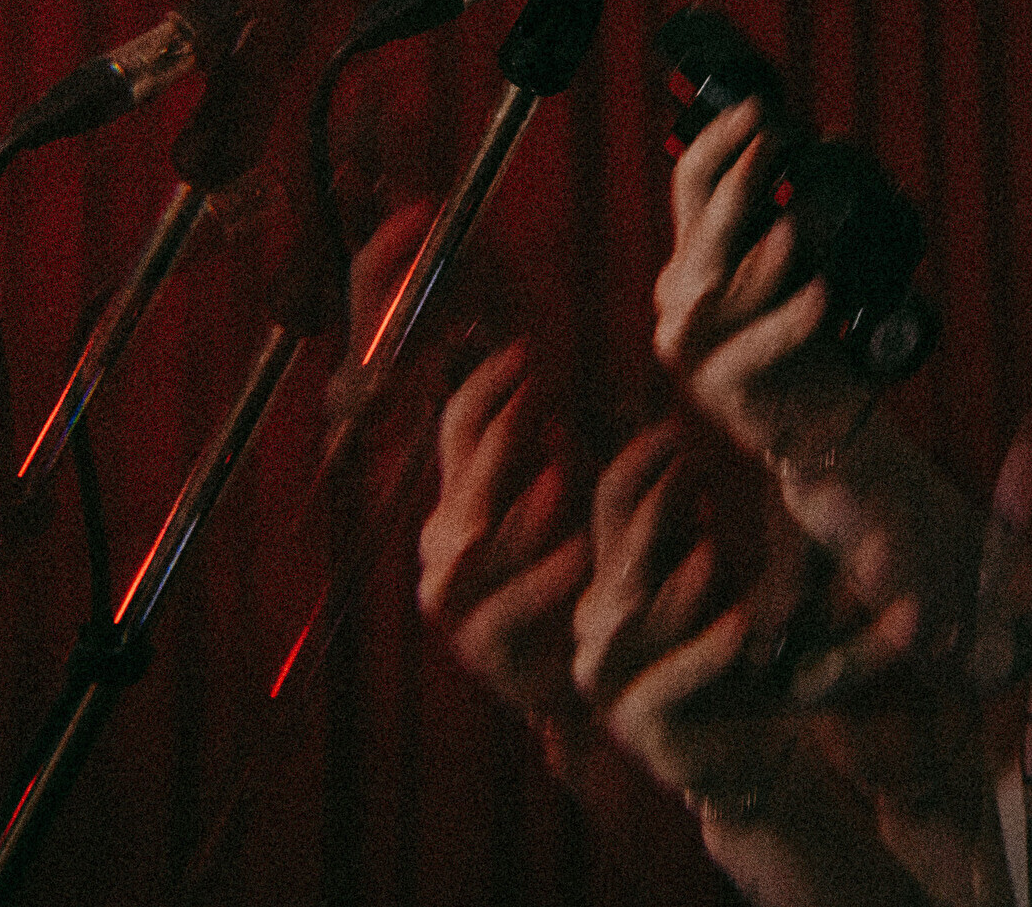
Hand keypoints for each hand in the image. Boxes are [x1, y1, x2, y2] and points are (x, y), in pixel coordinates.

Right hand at [417, 341, 595, 735]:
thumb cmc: (570, 576)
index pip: (459, 427)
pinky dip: (543, 578)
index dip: (487, 386)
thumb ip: (549, 451)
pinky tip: (581, 553)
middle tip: (540, 393)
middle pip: (467, 475)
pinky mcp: (482, 646)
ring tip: (563, 474)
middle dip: (503, 432)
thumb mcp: (559, 507)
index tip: (528, 350)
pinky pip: (507, 606)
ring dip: (520, 506)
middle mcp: (450, 542)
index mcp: (464, 499)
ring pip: (475, 543)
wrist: (571, 680)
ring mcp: (457, 596)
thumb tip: (552, 376)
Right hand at [573, 415, 813, 812]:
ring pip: (630, 612)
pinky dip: (702, 655)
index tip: (679, 428)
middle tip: (683, 458)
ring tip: (712, 549)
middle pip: (618, 549)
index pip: (617, 504)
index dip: (641, 462)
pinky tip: (741, 629)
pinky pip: (666, 682)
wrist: (765, 764)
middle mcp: (610, 621)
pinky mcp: (640, 722)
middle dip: (649, 504)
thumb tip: (821, 463)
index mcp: (634, 576)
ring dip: (667, 576)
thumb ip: (789, 538)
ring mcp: (617, 673)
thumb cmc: (770, 668)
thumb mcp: (782, 594)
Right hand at [656, 97, 878, 473]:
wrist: (827, 421)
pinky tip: (819, 298)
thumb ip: (812, 207)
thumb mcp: (813, 261)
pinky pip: (750, 350)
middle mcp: (685, 293)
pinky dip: (786, 323)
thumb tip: (835, 138)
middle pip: (700, 227)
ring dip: (757, 260)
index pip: (692, 183)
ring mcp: (693, 344)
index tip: (761, 109)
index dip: (720, 141)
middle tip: (771, 145)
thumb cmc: (818, 335)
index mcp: (700, 254)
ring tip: (790, 230)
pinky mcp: (718, 388)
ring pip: (718, 290)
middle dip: (735, 183)